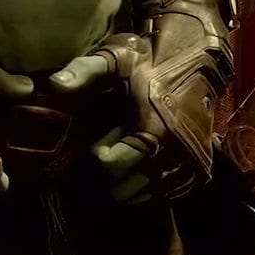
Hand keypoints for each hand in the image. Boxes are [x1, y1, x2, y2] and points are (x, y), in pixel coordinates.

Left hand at [50, 33, 217, 203]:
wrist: (202, 60)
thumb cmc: (154, 61)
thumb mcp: (117, 59)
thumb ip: (85, 72)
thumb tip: (53, 85)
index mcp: (152, 132)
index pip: (111, 168)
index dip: (100, 154)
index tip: (103, 137)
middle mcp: (174, 155)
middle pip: (125, 189)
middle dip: (114, 172)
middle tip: (117, 145)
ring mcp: (190, 165)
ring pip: (145, 194)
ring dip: (132, 180)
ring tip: (132, 152)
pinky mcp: (200, 170)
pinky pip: (168, 193)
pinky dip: (154, 184)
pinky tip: (148, 161)